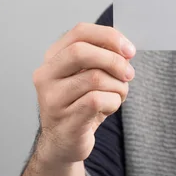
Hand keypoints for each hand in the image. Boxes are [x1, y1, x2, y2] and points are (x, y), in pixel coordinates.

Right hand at [32, 22, 135, 164]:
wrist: (65, 143)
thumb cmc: (81, 105)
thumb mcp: (90, 76)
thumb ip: (104, 58)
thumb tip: (126, 49)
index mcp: (53, 57)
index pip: (80, 32)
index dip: (109, 36)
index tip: (129, 50)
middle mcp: (46, 75)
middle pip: (81, 52)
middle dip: (114, 60)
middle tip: (129, 74)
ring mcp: (52, 98)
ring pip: (94, 78)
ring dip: (117, 86)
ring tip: (117, 96)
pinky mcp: (65, 119)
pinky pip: (98, 100)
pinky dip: (113, 102)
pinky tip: (109, 108)